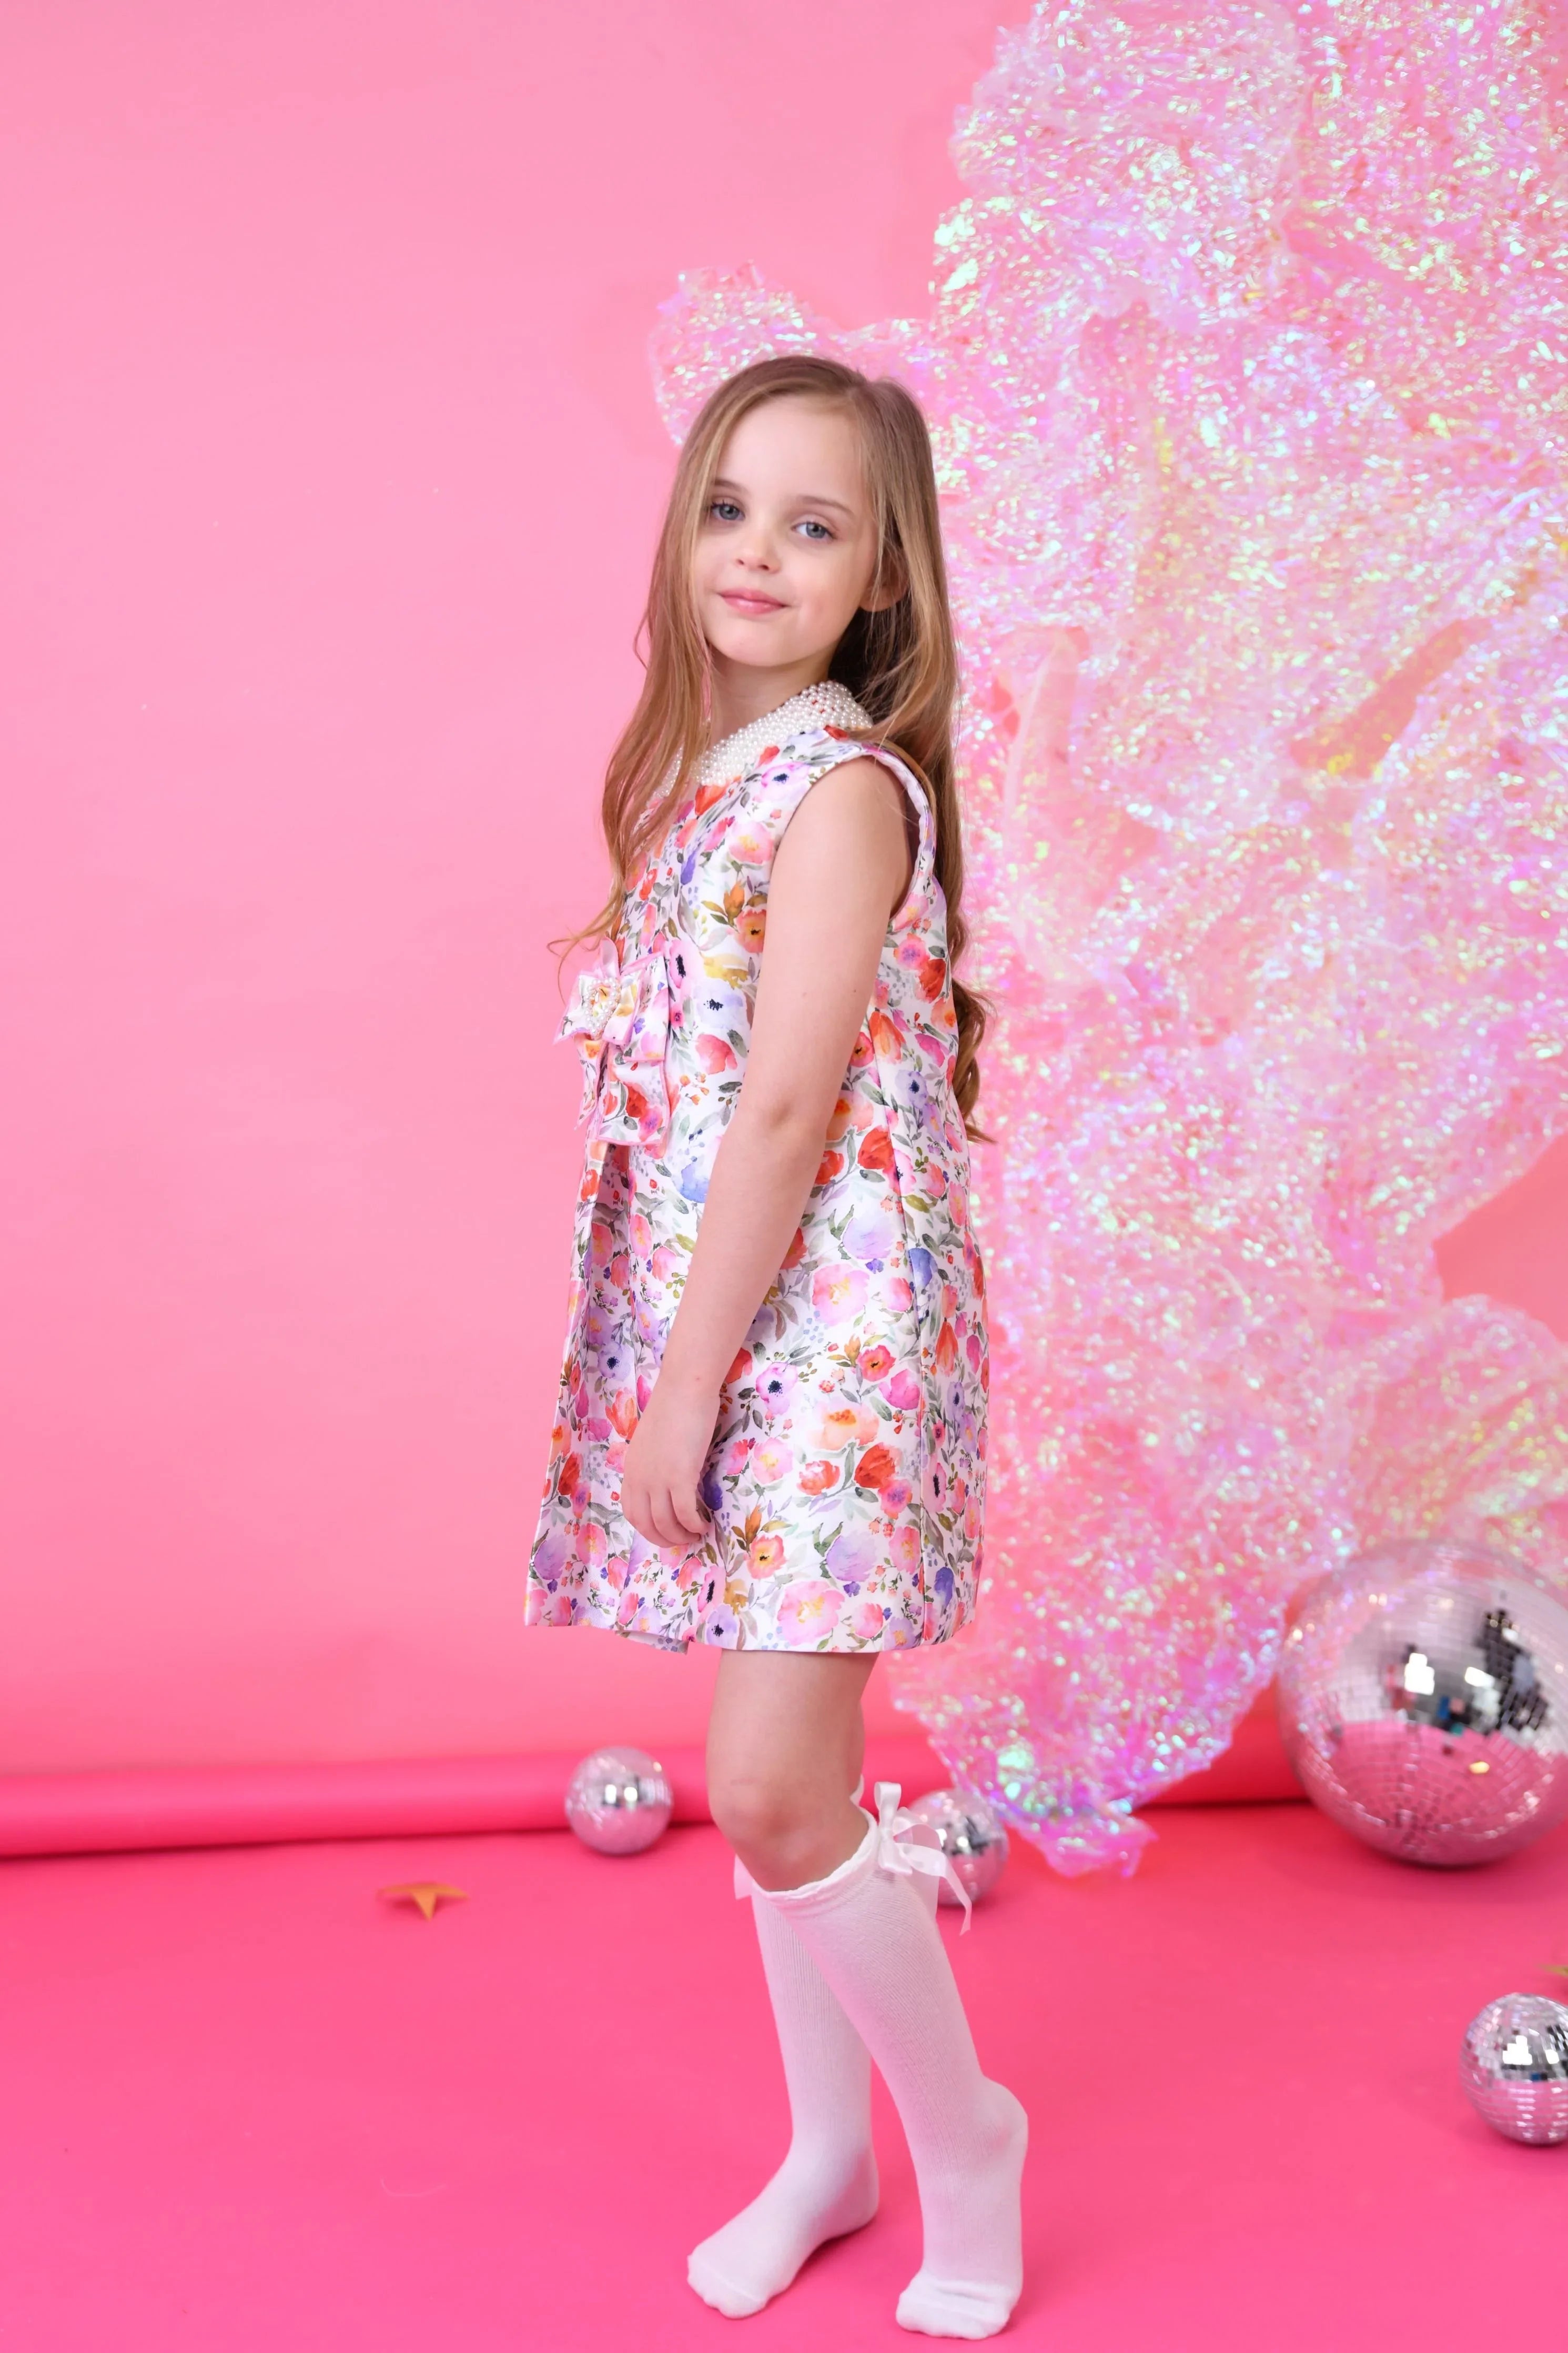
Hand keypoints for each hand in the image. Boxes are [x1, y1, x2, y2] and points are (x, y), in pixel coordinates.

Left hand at [620, 1374, 717, 1548]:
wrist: (684, 1389)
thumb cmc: (672, 1408)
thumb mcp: (652, 1441)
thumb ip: (653, 1463)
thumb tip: (666, 1482)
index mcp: (631, 1469)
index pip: (631, 1512)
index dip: (648, 1529)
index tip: (665, 1532)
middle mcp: (639, 1478)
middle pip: (646, 1523)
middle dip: (664, 1538)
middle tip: (683, 1541)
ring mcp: (658, 1478)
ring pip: (665, 1522)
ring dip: (681, 1535)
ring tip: (696, 1534)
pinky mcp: (680, 1475)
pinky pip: (685, 1512)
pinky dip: (694, 1524)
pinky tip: (705, 1524)